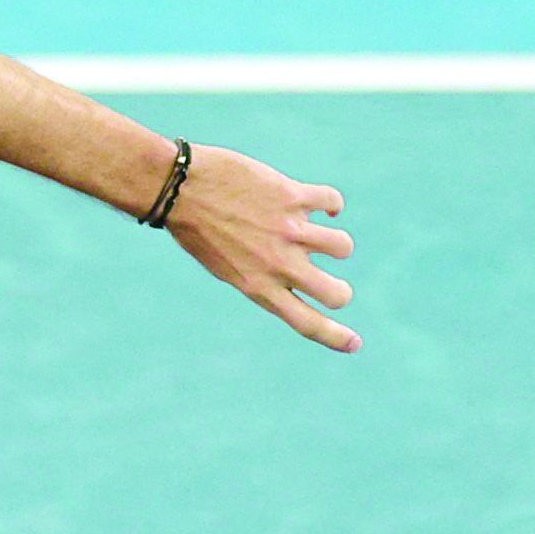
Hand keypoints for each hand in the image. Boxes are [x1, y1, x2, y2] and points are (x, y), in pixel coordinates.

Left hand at [166, 143, 359, 352]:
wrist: (179, 190)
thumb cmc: (198, 230)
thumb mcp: (226, 266)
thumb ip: (264, 275)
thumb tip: (303, 268)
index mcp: (258, 287)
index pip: (305, 322)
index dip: (335, 336)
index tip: (355, 344)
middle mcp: (277, 264)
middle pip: (335, 293)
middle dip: (341, 292)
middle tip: (332, 284)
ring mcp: (288, 231)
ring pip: (342, 247)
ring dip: (337, 244)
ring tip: (320, 235)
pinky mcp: (292, 196)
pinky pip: (332, 201)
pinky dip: (332, 204)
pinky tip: (323, 205)